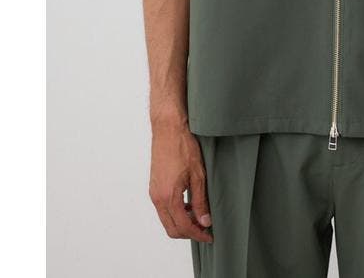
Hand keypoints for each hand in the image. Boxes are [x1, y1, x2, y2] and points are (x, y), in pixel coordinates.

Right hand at [148, 121, 213, 242]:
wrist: (168, 127)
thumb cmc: (183, 146)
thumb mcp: (198, 175)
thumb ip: (200, 201)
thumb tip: (204, 221)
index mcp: (168, 197)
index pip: (182, 227)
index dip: (197, 234)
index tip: (209, 235)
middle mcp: (157, 197)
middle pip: (171, 228)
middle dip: (189, 233)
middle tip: (205, 229)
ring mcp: (153, 192)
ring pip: (166, 219)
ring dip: (182, 222)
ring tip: (199, 215)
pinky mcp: (154, 186)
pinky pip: (163, 208)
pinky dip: (176, 212)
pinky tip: (189, 203)